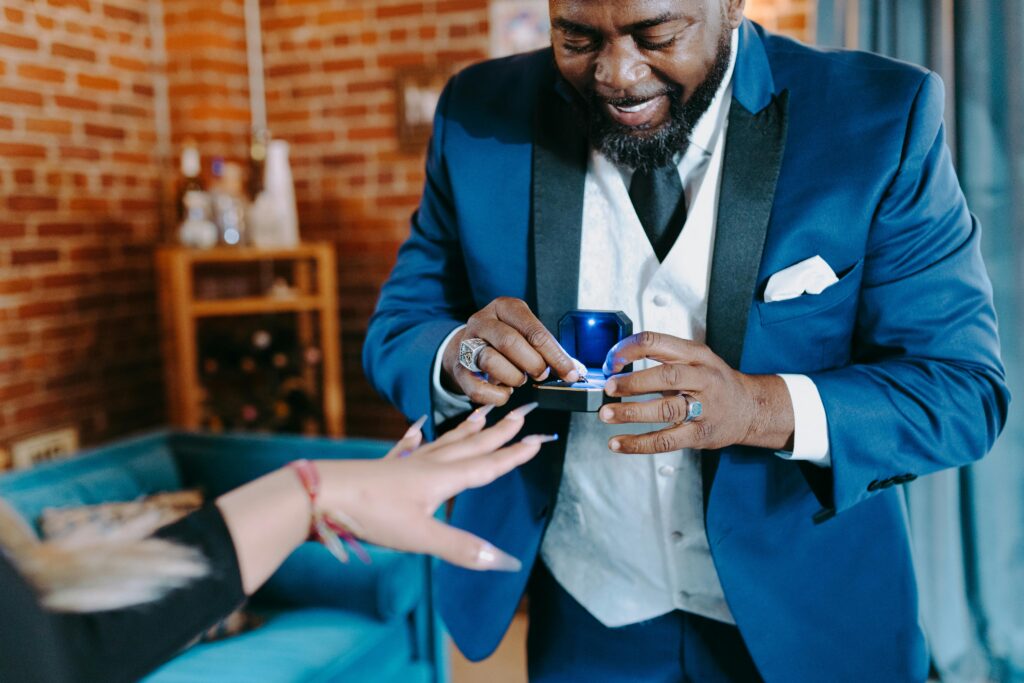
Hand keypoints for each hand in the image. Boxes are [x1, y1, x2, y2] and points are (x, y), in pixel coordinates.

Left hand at [318, 403, 549, 571]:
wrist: (322, 494)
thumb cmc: (372, 514)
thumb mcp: (421, 538)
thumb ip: (462, 548)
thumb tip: (505, 562)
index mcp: (443, 479)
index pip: (488, 465)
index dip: (515, 455)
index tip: (539, 439)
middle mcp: (429, 465)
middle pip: (472, 445)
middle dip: (500, 432)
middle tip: (523, 413)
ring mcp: (407, 464)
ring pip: (446, 441)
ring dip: (468, 429)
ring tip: (484, 413)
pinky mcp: (385, 468)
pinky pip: (408, 448)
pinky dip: (417, 437)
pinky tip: (419, 428)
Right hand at [441, 297, 579, 404]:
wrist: (468, 346)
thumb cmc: (506, 341)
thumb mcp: (525, 333)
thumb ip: (547, 349)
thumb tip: (574, 370)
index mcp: (505, 307)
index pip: (534, 331)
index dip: (555, 355)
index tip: (571, 373)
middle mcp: (483, 321)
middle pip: (510, 342)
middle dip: (533, 364)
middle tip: (542, 375)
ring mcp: (467, 343)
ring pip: (491, 361)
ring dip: (514, 377)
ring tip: (520, 379)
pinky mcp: (458, 368)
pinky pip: (476, 387)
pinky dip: (496, 396)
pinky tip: (505, 393)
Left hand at [598, 332, 794, 453]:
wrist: (750, 408)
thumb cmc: (713, 381)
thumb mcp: (694, 357)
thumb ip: (662, 357)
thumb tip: (617, 360)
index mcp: (695, 355)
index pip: (657, 343)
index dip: (629, 349)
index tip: (611, 360)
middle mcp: (702, 378)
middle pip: (666, 377)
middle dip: (633, 382)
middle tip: (609, 387)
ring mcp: (704, 408)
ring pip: (666, 410)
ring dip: (632, 413)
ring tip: (607, 414)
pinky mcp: (700, 435)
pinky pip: (667, 440)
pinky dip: (639, 443)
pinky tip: (618, 443)